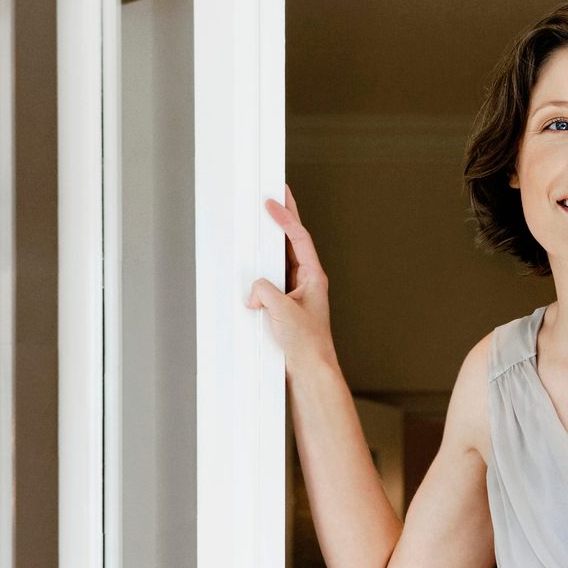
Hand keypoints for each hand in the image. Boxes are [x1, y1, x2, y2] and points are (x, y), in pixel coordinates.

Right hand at [246, 184, 333, 367]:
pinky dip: (262, 275)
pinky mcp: (288, 306)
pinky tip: (253, 273)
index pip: (299, 238)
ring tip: (262, 227)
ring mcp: (298, 294)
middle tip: (276, 198)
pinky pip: (272, 282)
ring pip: (282, 263)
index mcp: (314, 277)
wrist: (311, 369)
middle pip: (293, 244)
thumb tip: (255, 288)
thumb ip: (265, 291)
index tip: (274, 201)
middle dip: (284, 220)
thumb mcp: (281, 309)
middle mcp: (308, 282)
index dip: (286, 217)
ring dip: (271, 246)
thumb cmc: (307, 342)